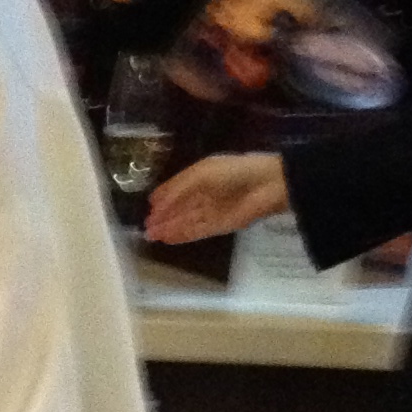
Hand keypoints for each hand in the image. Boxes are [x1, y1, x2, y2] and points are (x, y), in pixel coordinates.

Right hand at [143, 151, 287, 245]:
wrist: (266, 186)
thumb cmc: (232, 173)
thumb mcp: (200, 174)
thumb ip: (176, 190)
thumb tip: (155, 204)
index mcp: (201, 175)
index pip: (177, 188)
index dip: (163, 198)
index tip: (148, 208)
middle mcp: (206, 193)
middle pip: (181, 208)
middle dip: (163, 217)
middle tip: (145, 228)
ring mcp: (213, 211)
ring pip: (186, 221)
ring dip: (170, 228)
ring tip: (151, 236)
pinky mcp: (220, 226)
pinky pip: (197, 231)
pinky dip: (182, 235)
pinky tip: (168, 239)